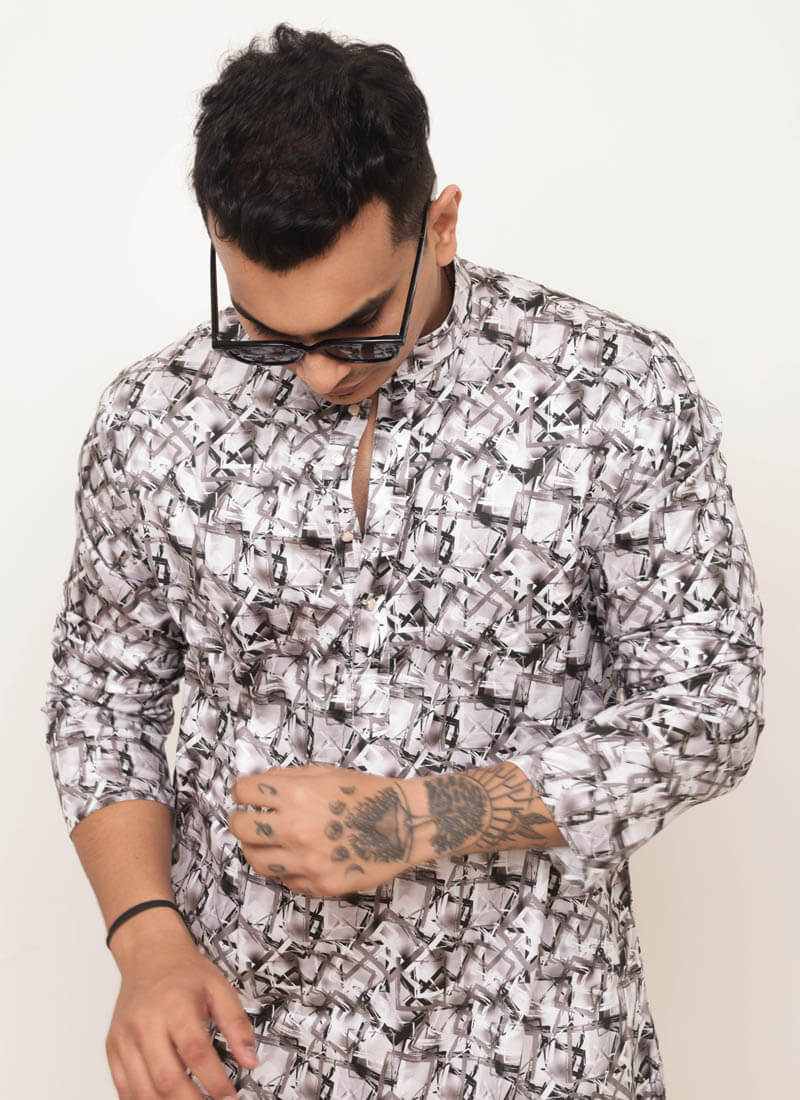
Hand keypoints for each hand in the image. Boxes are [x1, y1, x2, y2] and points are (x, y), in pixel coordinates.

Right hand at [106, 924, 257, 1099]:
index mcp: (175, 1004)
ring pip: (142, 1089)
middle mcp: (146, 1022)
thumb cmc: (184, 972)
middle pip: (167, 1077)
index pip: (196, 1052)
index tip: (229, 1097)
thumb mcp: (219, 988)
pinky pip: (123, 1088)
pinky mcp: (113, 1048)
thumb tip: (250, 1060)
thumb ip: (237, 1024)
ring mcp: (125, 1038)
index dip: (215, 1081)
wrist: (149, 955)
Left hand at [228, 764, 430, 896]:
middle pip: (241, 828)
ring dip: (256, 848)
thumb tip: (260, 784)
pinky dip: (286, 870)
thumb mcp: (328, 773)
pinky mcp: (320, 885)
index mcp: (298, 795)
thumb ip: (291, 777)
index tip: (246, 794)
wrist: (406, 824)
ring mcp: (307, 861)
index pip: (244, 791)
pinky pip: (287, 881)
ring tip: (269, 842)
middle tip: (248, 818)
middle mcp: (297, 828)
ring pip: (256, 861)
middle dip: (239, 820)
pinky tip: (298, 858)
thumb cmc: (370, 794)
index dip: (241, 790)